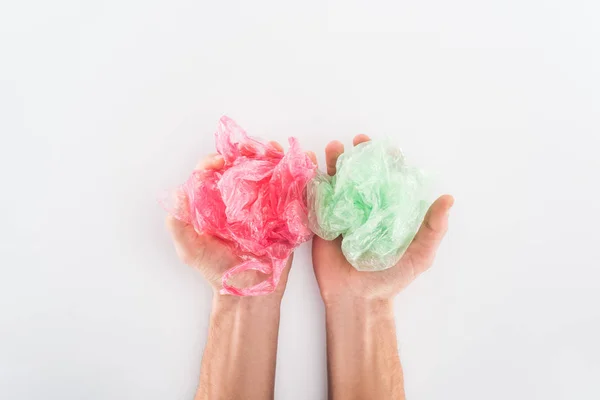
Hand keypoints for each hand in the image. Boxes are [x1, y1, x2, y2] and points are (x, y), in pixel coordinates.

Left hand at [165, 152, 292, 297]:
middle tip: (255, 147)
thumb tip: (179, 192)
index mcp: (217, 202)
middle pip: (246, 165)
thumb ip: (179, 223)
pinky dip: (301, 175)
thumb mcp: (190, 249)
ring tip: (278, 150)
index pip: (215, 172)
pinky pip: (294, 192)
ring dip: (276, 157)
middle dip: (251, 151)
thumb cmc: (217, 272)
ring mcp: (265, 205)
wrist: (248, 293)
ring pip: (271, 173)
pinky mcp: (286, 215)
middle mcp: (241, 199)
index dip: (216, 160)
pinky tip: (304, 162)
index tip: (221, 161)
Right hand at [312, 135, 453, 303]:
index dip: (387, 161)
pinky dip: (311, 179)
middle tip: (357, 142)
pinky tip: (309, 165)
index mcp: (387, 211)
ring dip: (333, 162)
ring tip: (332, 148)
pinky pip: (315, 197)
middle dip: (358, 155)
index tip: (386, 148)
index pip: (388, 179)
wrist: (358, 299)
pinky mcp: (320, 221)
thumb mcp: (420, 255)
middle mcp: (364, 207)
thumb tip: (448, 199)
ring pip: (336, 180)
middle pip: (359, 174)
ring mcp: (341, 212)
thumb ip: (433, 229)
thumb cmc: (391, 278)